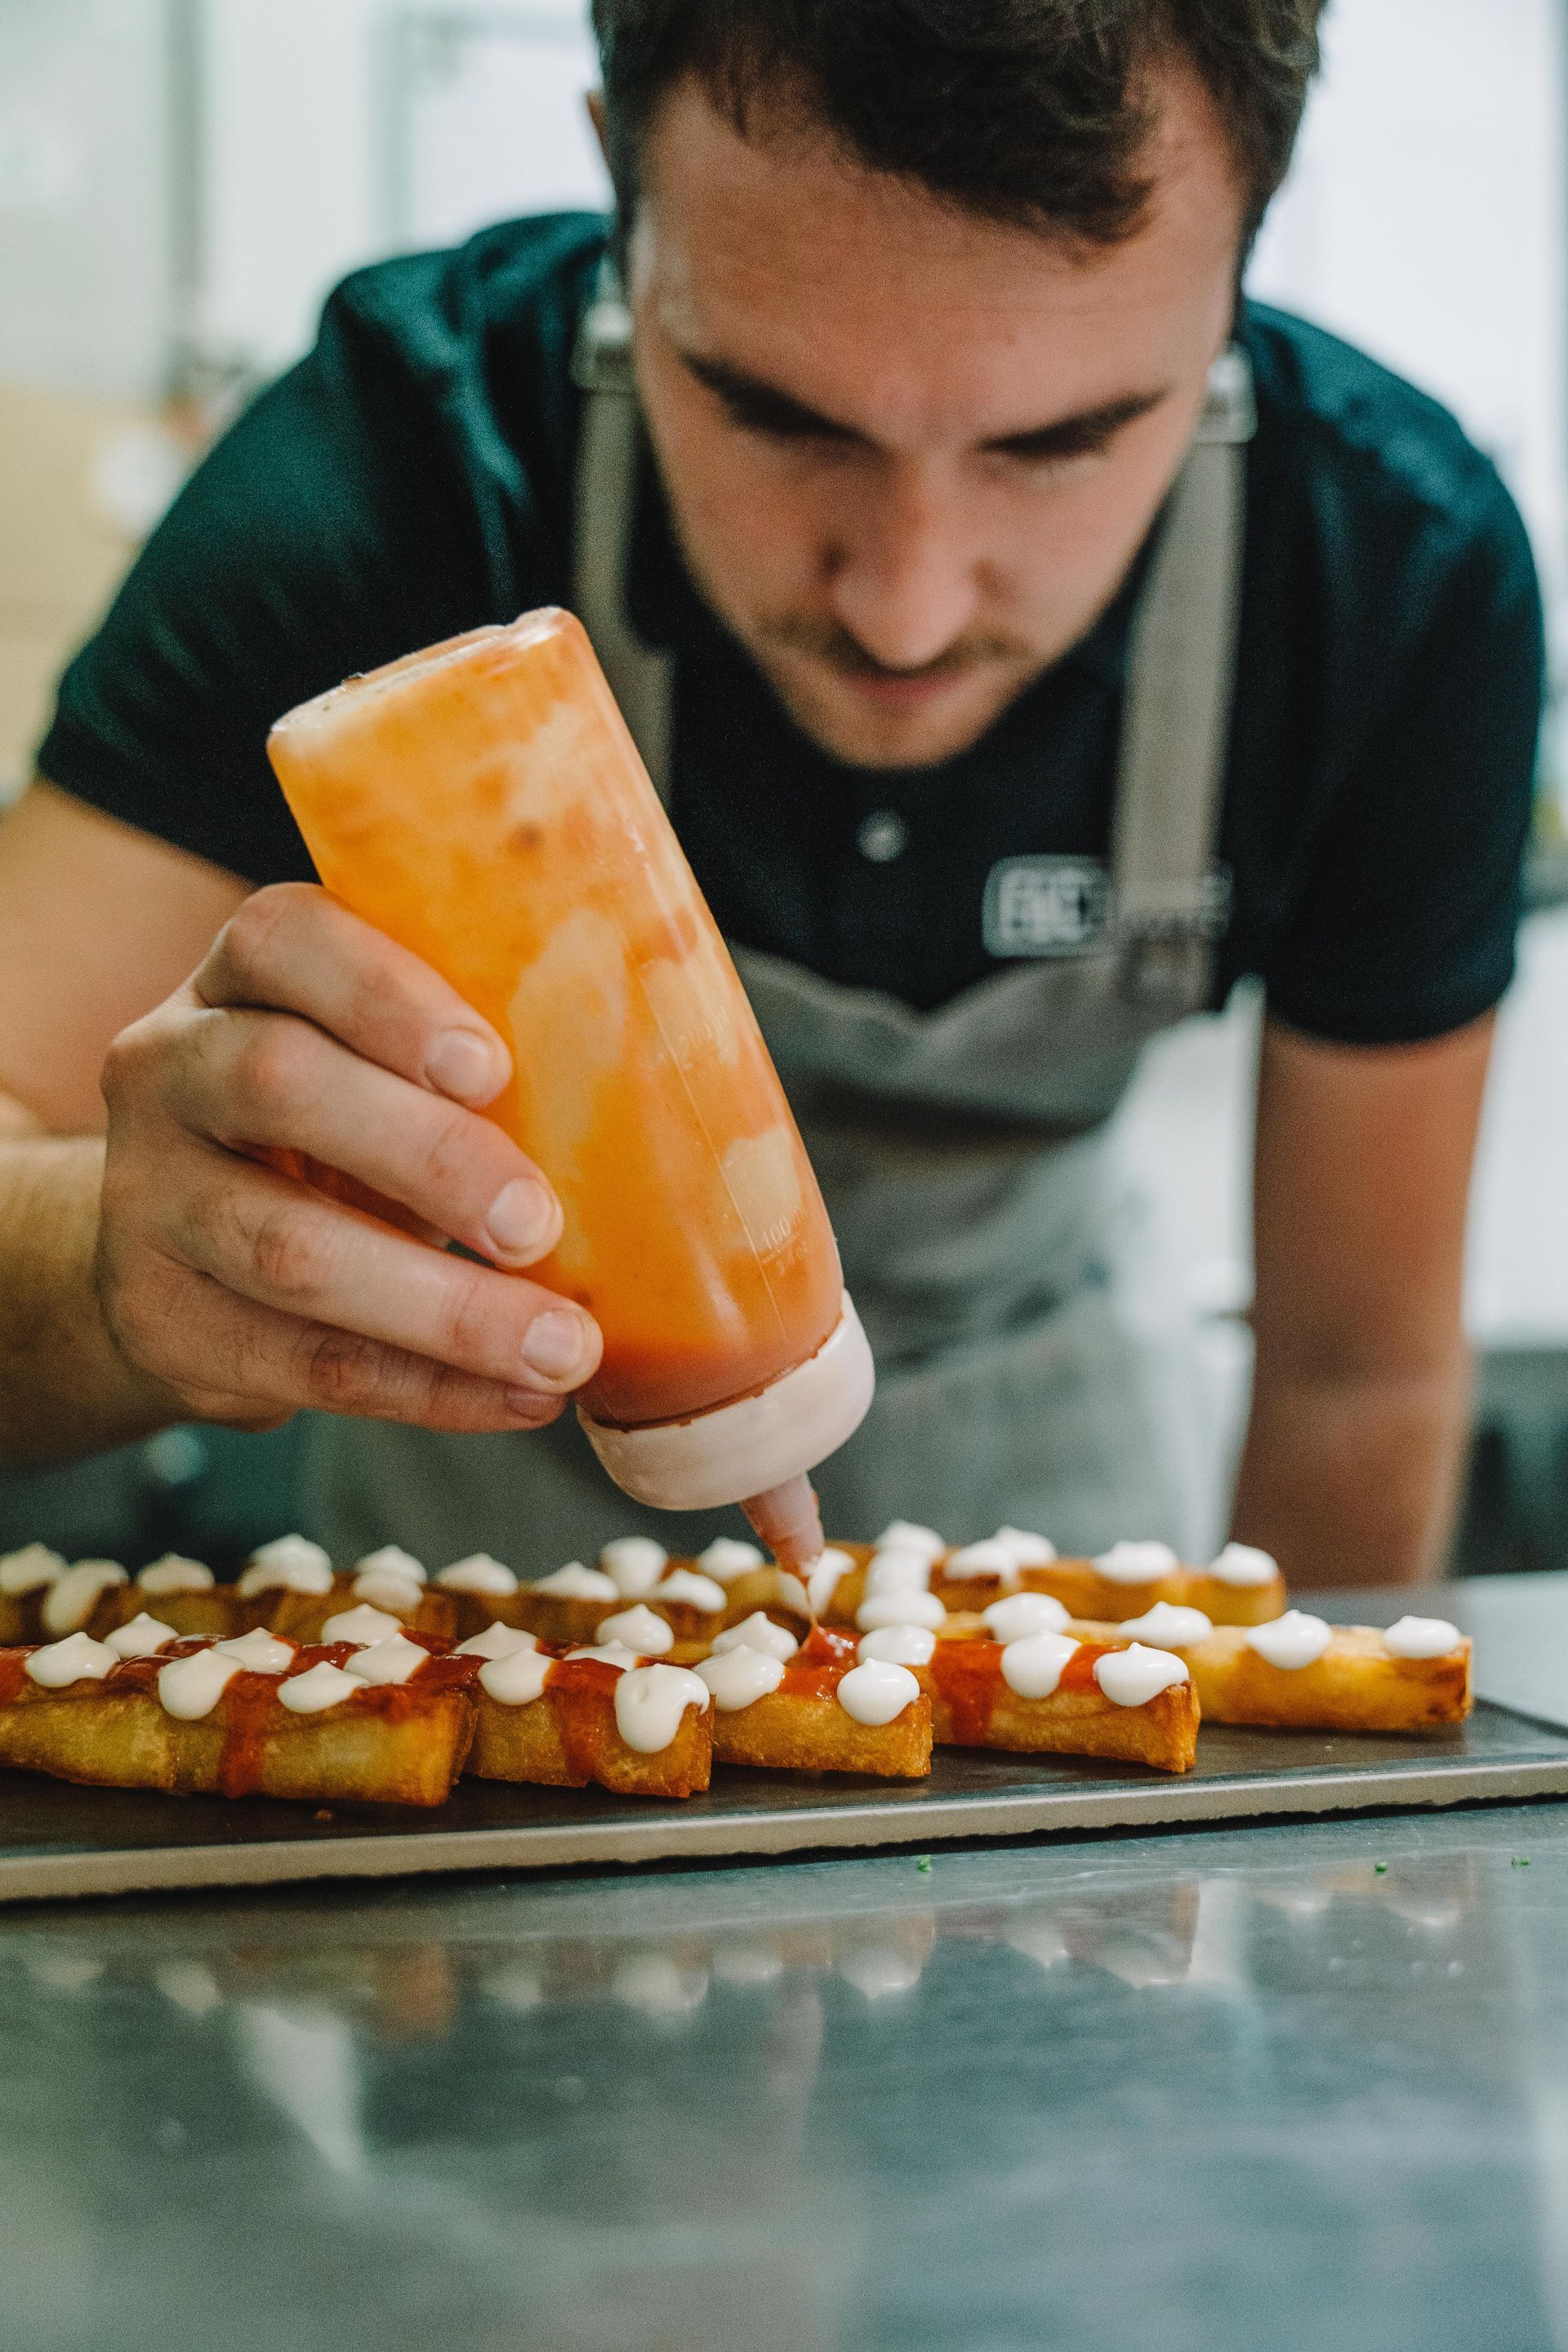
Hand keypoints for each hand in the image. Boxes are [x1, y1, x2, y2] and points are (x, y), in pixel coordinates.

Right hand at [94, 883, 601, 1433]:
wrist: (177, 1247)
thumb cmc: (331, 1135)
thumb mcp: (372, 1069)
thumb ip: (467, 1067)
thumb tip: (651, 1117)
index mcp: (240, 978)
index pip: (283, 940)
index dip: (384, 995)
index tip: (488, 1065)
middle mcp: (171, 1067)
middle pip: (278, 1084)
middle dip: (427, 1155)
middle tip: (540, 1221)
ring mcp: (148, 1196)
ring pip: (285, 1246)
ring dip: (444, 1308)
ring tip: (562, 1347)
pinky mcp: (161, 1318)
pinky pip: (300, 1360)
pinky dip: (424, 1389)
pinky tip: (515, 1399)